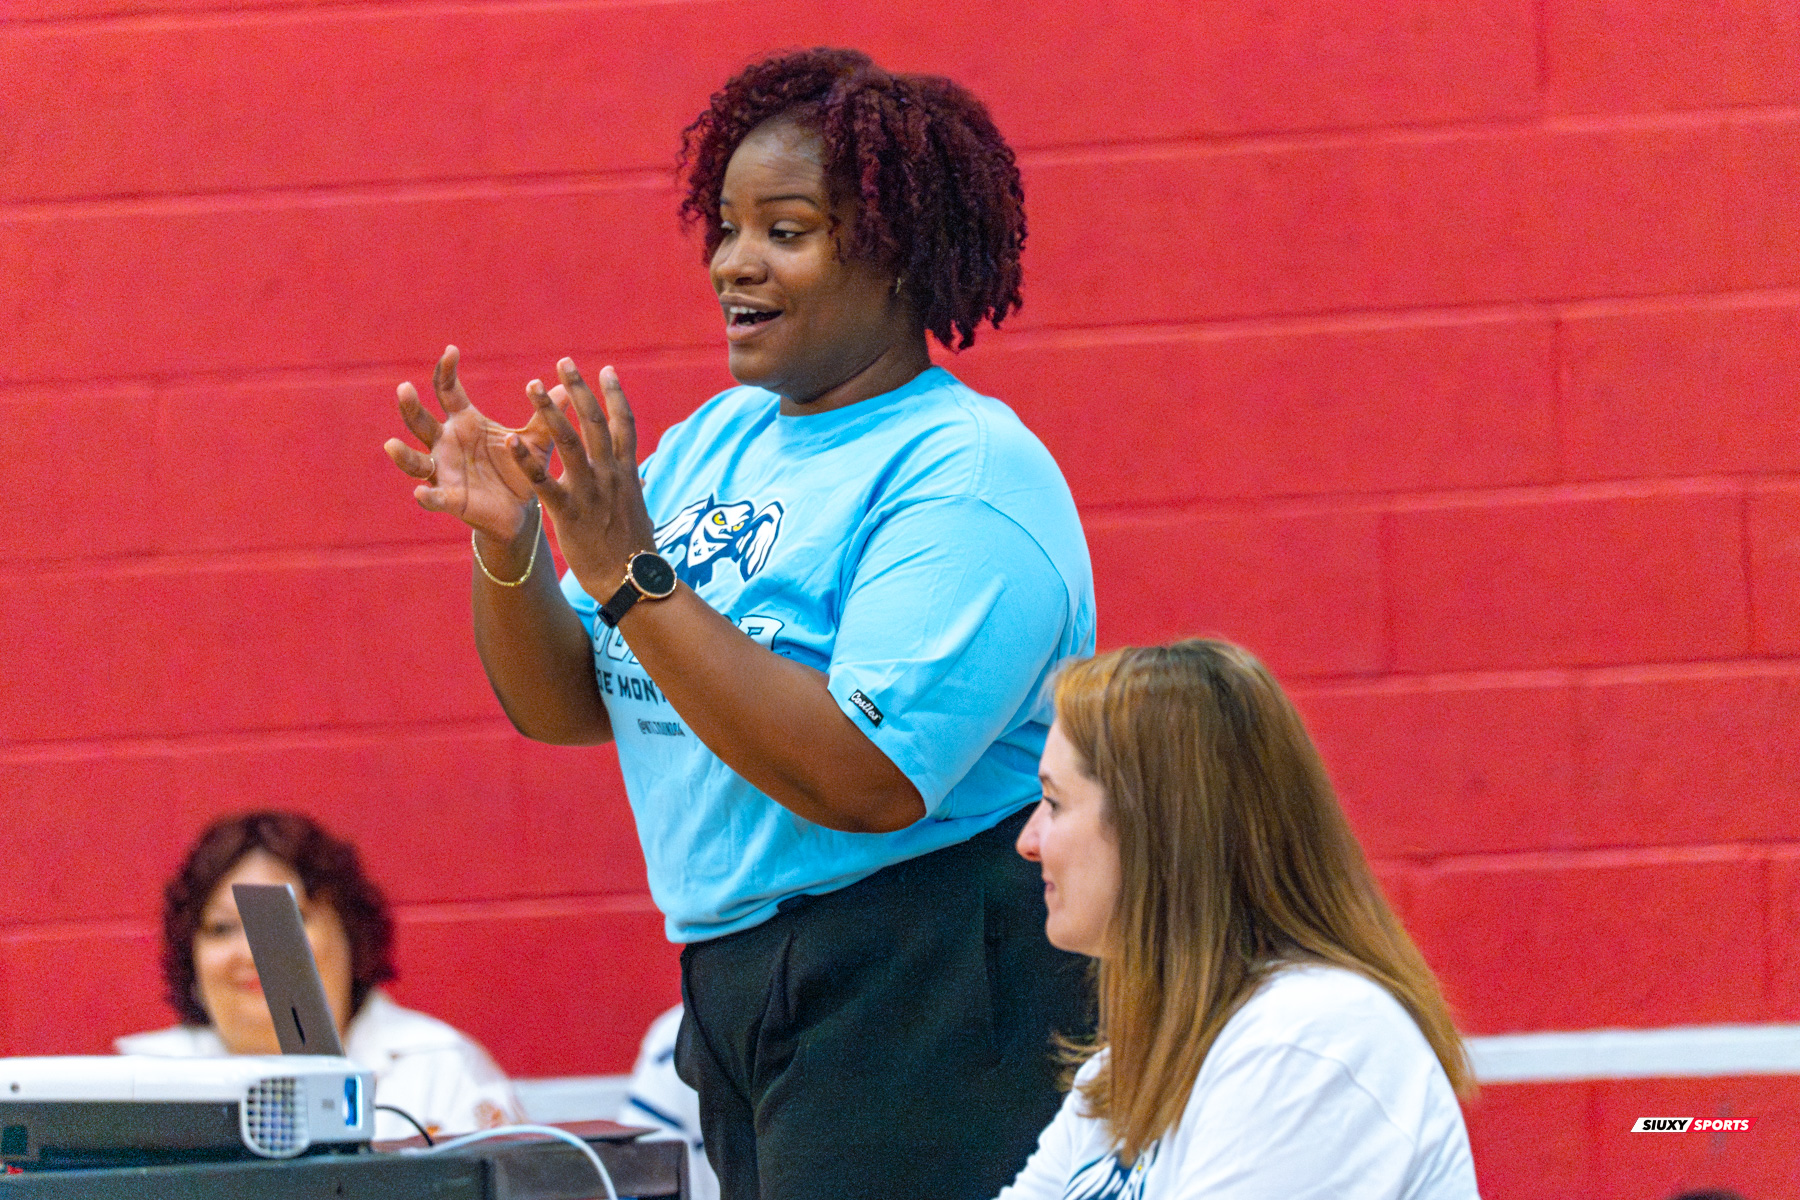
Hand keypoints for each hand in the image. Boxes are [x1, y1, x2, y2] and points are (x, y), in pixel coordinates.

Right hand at [384, 346, 553, 541]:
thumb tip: (567, 386)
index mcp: (465, 422)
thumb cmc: (521, 469)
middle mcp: (446, 443)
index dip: (446, 370)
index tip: (451, 351)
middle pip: (419, 421)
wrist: (521, 511)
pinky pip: (433, 498)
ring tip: (391, 445)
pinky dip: (427, 496)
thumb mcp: (536, 441)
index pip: (446, 390)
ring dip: (403, 455)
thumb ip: (547, 416)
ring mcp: (444, 471)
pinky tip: (422, 493)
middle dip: (410, 406)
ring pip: (415, 461)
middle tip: (405, 388)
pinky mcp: (450, 499)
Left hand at [511, 359, 656, 593]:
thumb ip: (633, 487)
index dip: (614, 395)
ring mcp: (591, 492)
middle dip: (579, 390)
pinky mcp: (570, 513)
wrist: (631, 580)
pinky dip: (527, 461)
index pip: (624, 424)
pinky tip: (510, 441)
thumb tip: (639, 476)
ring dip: (550, 411)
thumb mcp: (637, 509)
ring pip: (569, 443)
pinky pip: (545, 482)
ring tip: (532, 385)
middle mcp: (611, 475)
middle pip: (595, 422)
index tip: (605, 369)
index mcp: (627, 472)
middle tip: (564, 362)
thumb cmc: (633, 548)